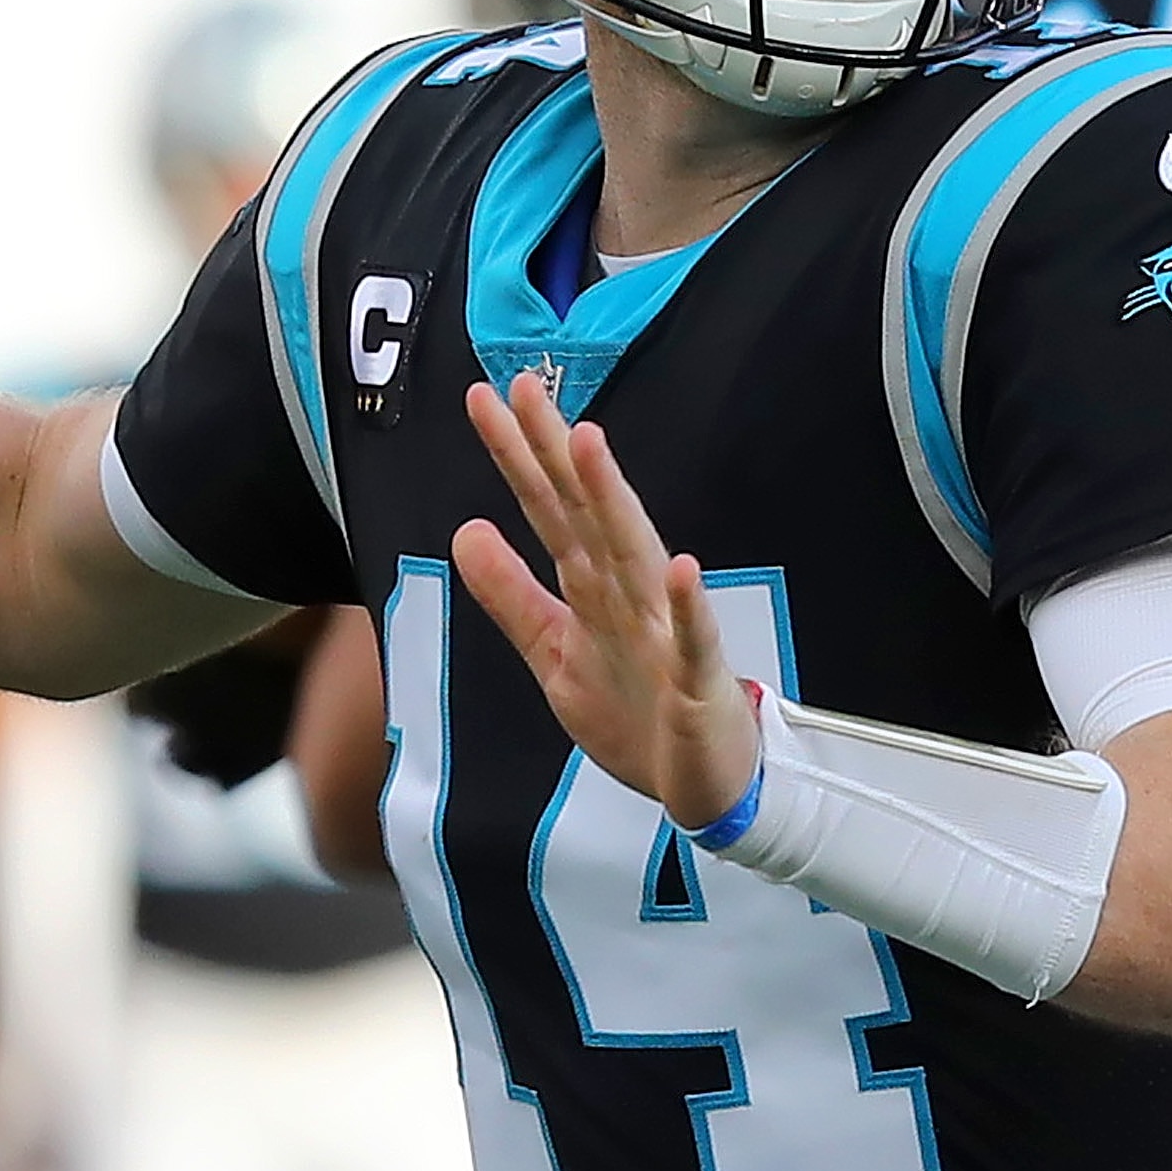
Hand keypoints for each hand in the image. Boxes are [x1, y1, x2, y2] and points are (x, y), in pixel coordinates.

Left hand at [453, 372, 758, 830]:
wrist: (705, 784)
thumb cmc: (637, 711)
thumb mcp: (553, 652)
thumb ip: (510, 595)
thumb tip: (466, 530)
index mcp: (591, 588)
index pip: (549, 510)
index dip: (516, 456)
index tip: (485, 398)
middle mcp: (628, 595)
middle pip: (585, 514)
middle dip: (555, 452)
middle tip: (524, 386)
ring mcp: (665, 632)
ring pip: (635, 557)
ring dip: (614, 501)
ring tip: (588, 443)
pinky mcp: (697, 680)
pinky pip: (693, 640)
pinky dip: (686, 606)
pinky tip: (681, 569)